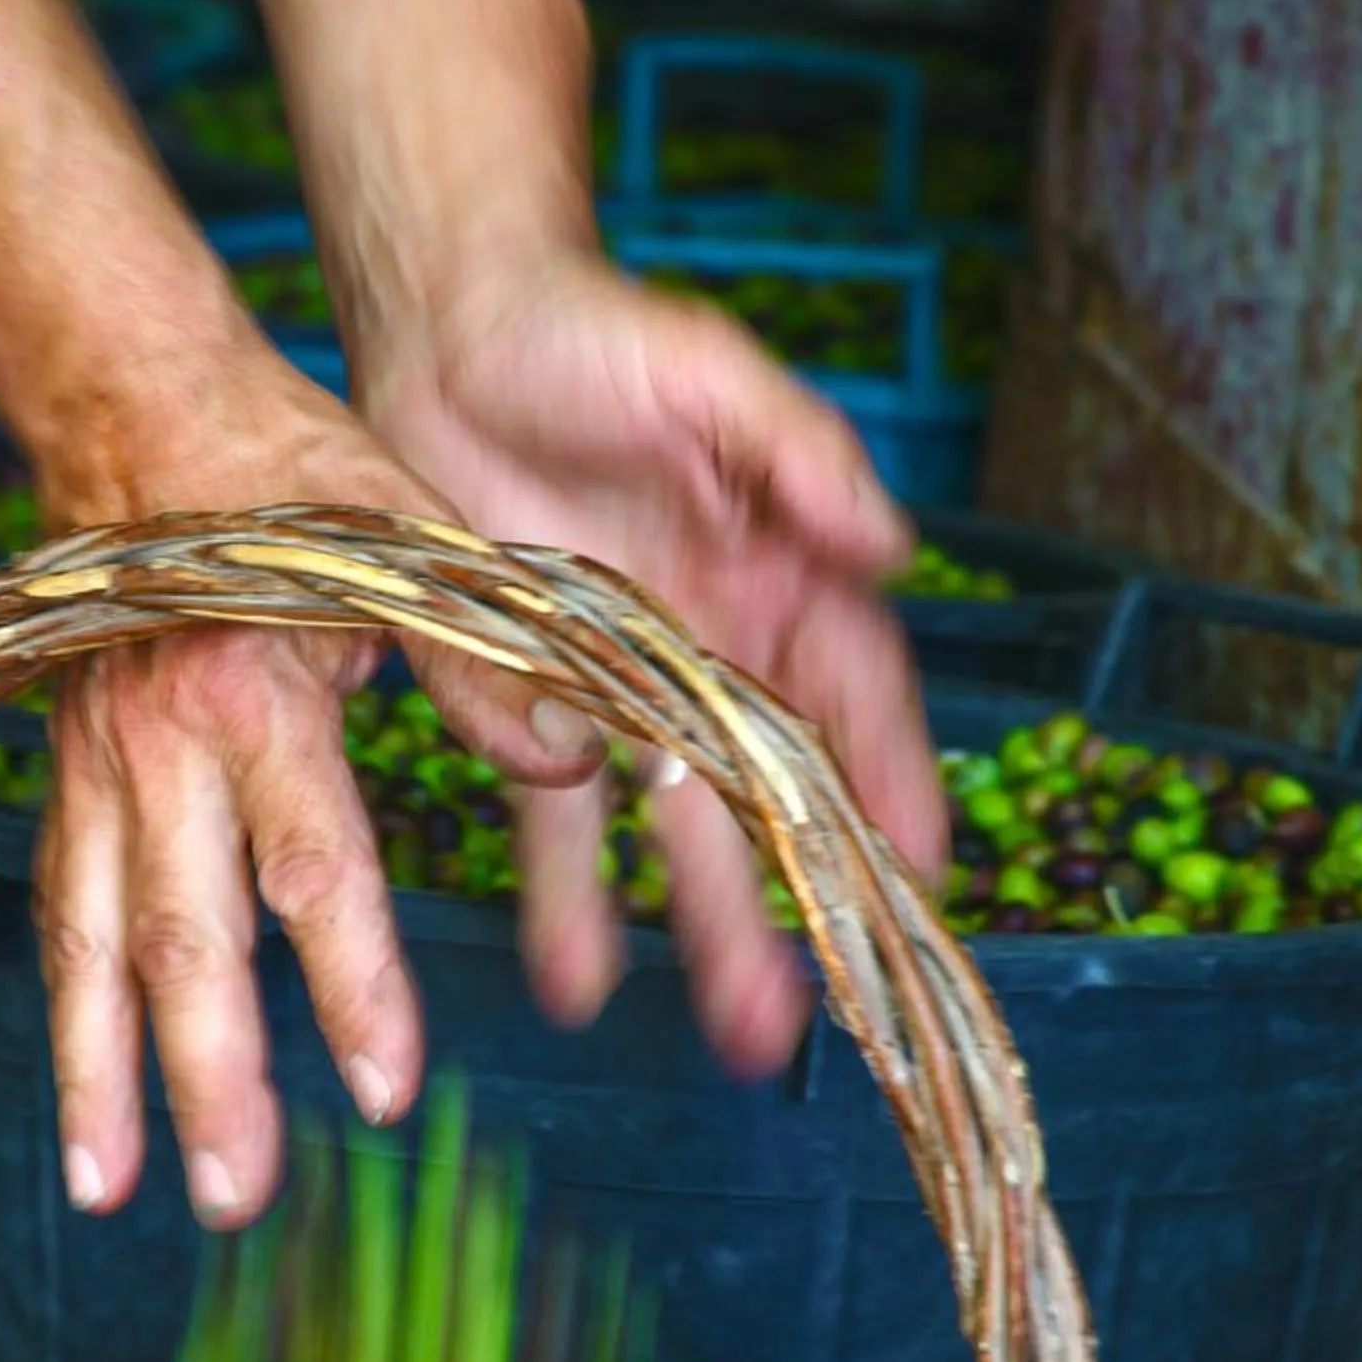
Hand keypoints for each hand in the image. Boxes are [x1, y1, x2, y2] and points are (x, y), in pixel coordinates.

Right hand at [31, 340, 602, 1229]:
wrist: (135, 406)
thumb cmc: (285, 471)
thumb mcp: (413, 541)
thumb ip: (491, 661)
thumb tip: (575, 759)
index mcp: (256, 696)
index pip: (314, 872)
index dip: (352, 987)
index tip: (387, 1087)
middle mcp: (159, 747)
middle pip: (181, 941)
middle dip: (206, 1080)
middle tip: (236, 1196)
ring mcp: (96, 766)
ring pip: (89, 943)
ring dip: (100, 1074)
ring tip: (106, 1187)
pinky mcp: (65, 774)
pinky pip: (58, 908)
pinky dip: (65, 1008)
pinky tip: (81, 1095)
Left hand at [361, 244, 947, 1080]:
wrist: (443, 329)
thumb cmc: (591, 332)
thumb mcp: (706, 371)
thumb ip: (797, 453)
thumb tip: (890, 543)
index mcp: (782, 576)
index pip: (860, 699)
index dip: (893, 786)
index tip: (919, 876)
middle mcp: (717, 649)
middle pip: (770, 796)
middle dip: (794, 906)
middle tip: (813, 1014)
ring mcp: (626, 687)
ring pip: (674, 827)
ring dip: (698, 928)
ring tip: (720, 1033)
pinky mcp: (531, 700)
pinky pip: (550, 815)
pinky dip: (564, 895)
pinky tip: (571, 980)